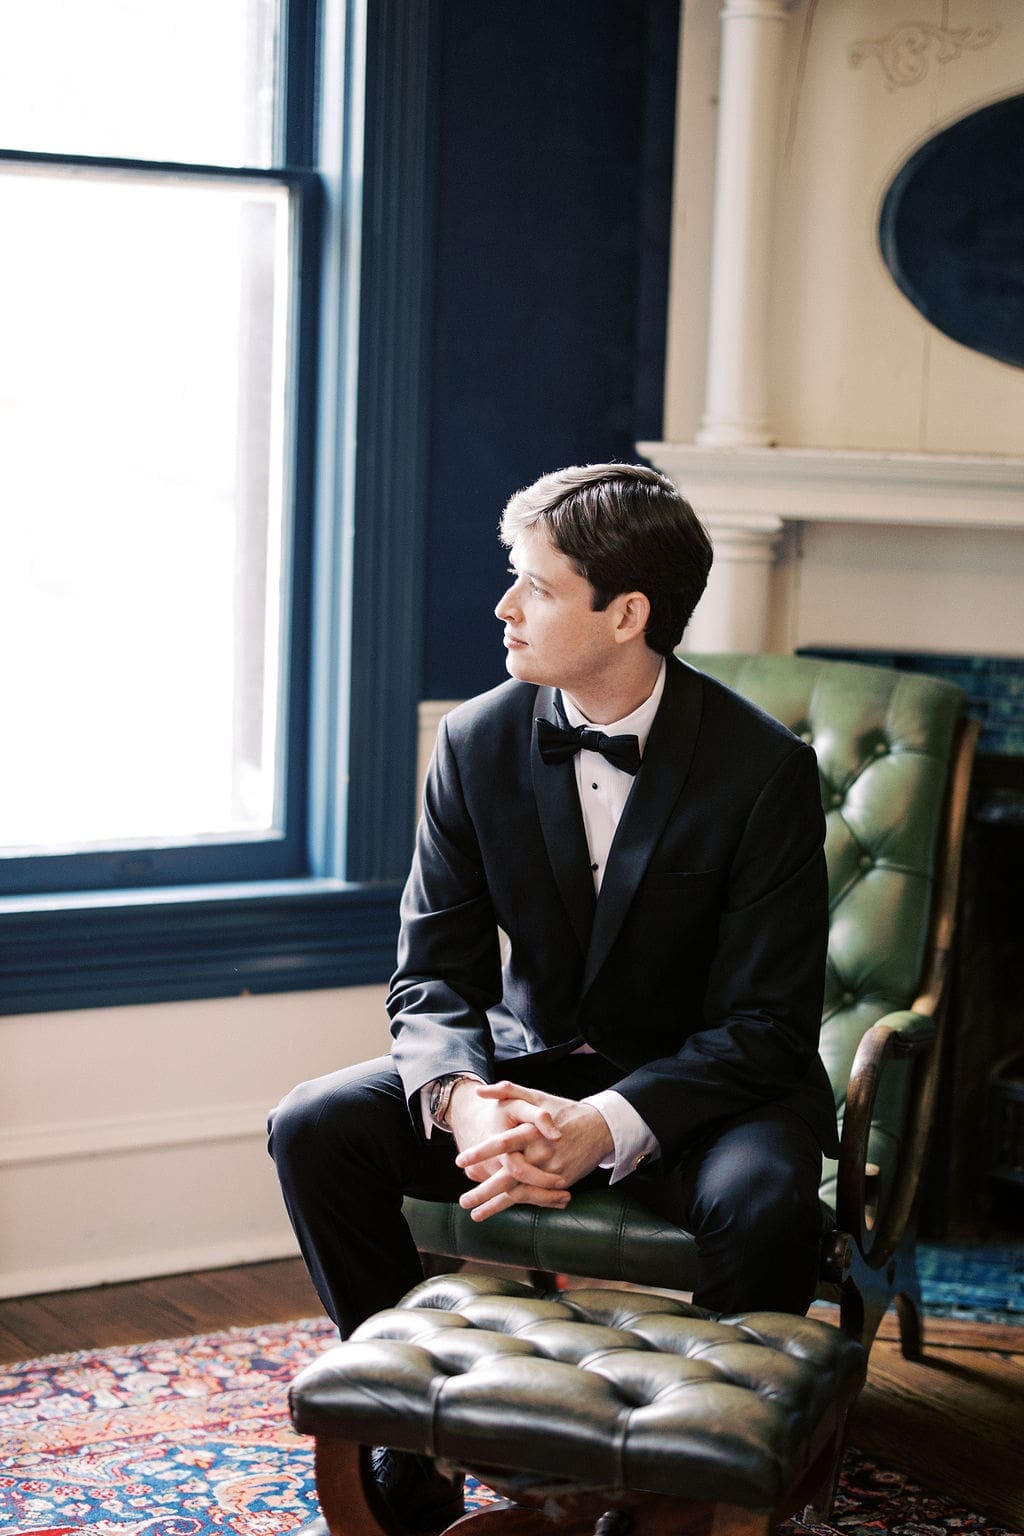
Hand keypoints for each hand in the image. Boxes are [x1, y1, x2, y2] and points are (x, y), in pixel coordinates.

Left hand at [452, 1081, 613, 1221]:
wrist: (599, 1127)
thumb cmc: (562, 1110)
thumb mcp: (536, 1096)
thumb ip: (507, 1091)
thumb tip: (479, 1091)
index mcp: (532, 1131)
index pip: (502, 1143)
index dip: (480, 1153)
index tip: (460, 1162)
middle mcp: (540, 1153)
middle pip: (508, 1176)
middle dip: (484, 1191)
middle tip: (464, 1201)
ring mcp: (551, 1171)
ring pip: (520, 1192)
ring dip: (496, 1205)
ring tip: (475, 1214)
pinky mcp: (560, 1182)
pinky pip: (536, 1197)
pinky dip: (517, 1205)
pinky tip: (501, 1210)